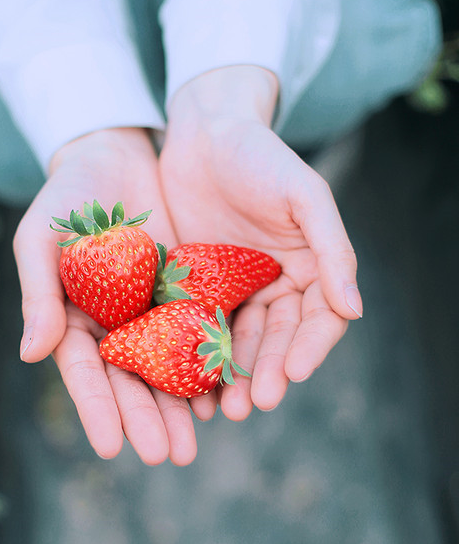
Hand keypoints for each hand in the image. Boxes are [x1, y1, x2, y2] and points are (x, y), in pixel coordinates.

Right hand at [14, 127, 198, 465]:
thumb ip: (39, 293)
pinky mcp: (187, 294)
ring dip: (181, 406)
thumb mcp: (43, 238)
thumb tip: (32, 354)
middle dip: (148, 419)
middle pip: (130, 382)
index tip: (112, 447)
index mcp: (74, 322)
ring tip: (196, 442)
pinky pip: (200, 335)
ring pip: (167, 369)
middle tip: (167, 455)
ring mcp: (152, 314)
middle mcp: (114, 327)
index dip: (98, 409)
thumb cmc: (67, 196)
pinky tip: (223, 394)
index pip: (85, 373)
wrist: (116, 154)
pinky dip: (209, 365)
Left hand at [159, 66, 361, 419]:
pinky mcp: (197, 289)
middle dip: (269, 373)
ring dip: (235, 378)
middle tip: (256, 404)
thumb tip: (354, 308)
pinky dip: (196, 358)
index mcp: (312, 268)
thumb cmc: (261, 156)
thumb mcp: (304, 195)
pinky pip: (198, 329)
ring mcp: (236, 290)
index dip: (310, 349)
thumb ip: (332, 249)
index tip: (295, 374)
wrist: (204, 133)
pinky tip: (188, 386)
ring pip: (240, 342)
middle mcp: (277, 286)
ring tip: (224, 410)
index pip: (319, 320)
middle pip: (278, 340)